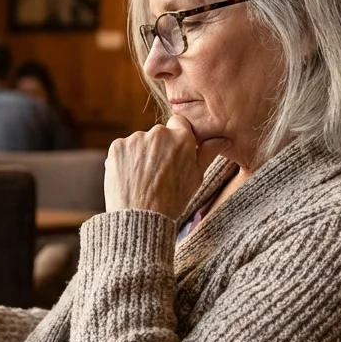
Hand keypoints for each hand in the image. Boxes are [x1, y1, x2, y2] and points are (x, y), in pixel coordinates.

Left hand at [104, 115, 225, 218]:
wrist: (140, 218)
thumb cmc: (173, 200)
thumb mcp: (196, 177)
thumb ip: (208, 152)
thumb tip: (223, 138)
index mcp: (182, 137)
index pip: (179, 123)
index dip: (177, 139)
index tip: (174, 154)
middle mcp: (159, 133)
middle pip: (159, 134)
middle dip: (158, 148)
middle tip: (158, 174)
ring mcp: (136, 138)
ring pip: (140, 142)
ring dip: (141, 155)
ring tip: (143, 180)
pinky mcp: (117, 146)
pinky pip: (123, 149)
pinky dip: (124, 161)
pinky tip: (129, 178)